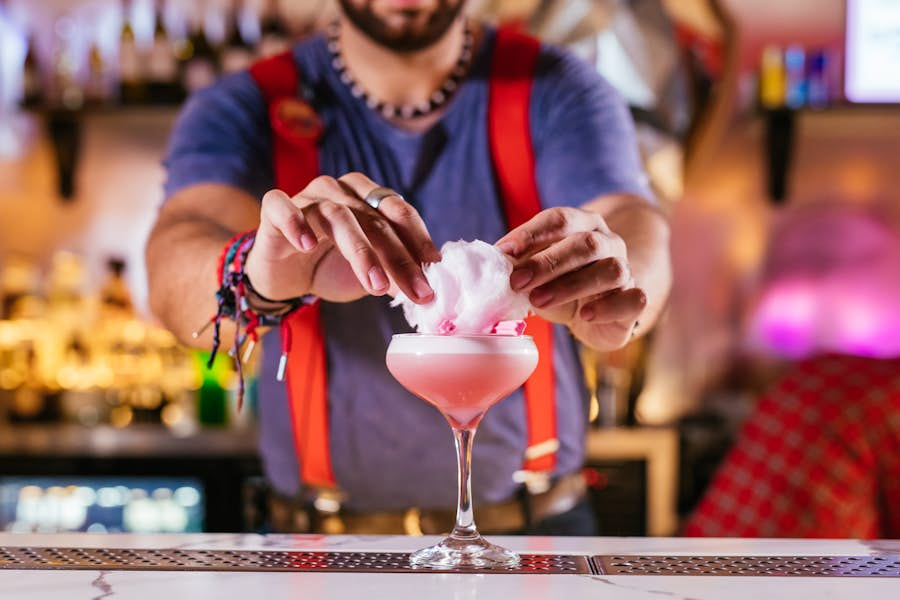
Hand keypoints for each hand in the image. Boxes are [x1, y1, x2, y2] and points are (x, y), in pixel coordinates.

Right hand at [245, 172, 440, 303]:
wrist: (284, 279)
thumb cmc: (330, 269)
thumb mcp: (371, 274)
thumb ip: (395, 273)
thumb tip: (426, 288)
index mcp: (367, 197)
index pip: (398, 212)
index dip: (418, 238)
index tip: (433, 267)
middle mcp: (339, 191)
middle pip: (375, 219)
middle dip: (398, 258)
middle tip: (416, 290)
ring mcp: (307, 197)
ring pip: (338, 216)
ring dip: (360, 252)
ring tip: (376, 285)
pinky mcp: (273, 210)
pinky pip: (281, 206)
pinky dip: (294, 222)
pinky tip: (307, 245)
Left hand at [496, 206, 645, 349]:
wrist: (598, 311)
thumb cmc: (562, 285)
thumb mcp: (536, 272)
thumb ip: (519, 265)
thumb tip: (492, 263)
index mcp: (583, 225)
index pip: (560, 219)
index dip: (532, 233)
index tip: (505, 251)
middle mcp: (609, 243)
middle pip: (585, 244)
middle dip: (547, 262)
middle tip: (517, 281)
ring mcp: (626, 271)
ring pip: (610, 270)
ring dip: (571, 285)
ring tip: (538, 301)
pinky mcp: (635, 301)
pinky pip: (634, 299)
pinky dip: (609, 307)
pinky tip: (585, 316)